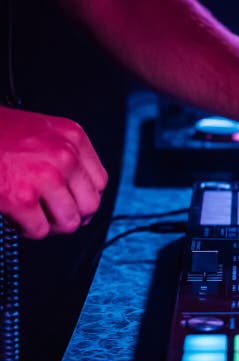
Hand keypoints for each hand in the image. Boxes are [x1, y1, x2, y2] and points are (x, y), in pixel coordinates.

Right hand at [0, 107, 108, 238]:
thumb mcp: (42, 130)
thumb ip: (65, 153)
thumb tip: (80, 192)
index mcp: (72, 136)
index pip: (100, 182)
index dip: (86, 198)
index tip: (74, 204)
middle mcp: (65, 155)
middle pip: (90, 205)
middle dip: (72, 216)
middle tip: (54, 216)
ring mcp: (44, 177)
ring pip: (68, 222)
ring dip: (51, 226)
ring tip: (34, 217)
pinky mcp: (20, 199)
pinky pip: (38, 230)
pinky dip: (27, 230)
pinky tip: (15, 218)